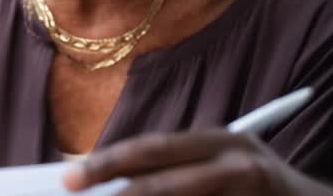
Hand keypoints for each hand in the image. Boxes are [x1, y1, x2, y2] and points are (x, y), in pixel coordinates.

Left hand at [63, 129, 332, 195]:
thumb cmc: (262, 193)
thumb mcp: (227, 170)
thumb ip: (180, 174)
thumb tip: (112, 185)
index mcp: (224, 141)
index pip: (154, 148)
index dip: (109, 162)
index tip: (70, 176)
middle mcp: (238, 164)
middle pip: (164, 181)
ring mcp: (250, 194)